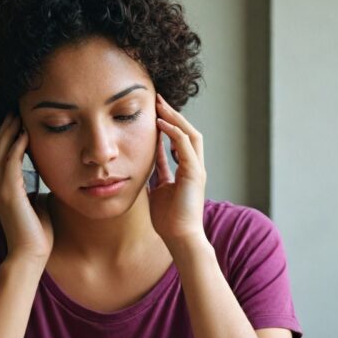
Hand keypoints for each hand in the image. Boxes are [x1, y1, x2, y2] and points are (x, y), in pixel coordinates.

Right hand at [0, 114, 53, 263]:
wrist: (31, 256)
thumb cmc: (37, 234)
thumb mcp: (39, 204)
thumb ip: (38, 189)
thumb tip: (51, 176)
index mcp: (5, 189)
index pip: (4, 155)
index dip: (9, 137)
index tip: (20, 120)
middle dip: (6, 128)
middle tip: (15, 109)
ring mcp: (1, 190)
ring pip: (1, 152)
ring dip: (9, 132)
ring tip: (18, 115)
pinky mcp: (8, 194)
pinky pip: (10, 164)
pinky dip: (16, 147)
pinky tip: (24, 134)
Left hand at [148, 94, 206, 250]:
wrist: (179, 237)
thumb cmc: (168, 220)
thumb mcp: (157, 191)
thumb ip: (155, 176)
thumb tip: (141, 166)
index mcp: (186, 170)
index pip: (178, 141)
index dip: (167, 125)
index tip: (154, 112)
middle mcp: (194, 167)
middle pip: (187, 132)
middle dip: (173, 114)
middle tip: (158, 99)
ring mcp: (197, 169)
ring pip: (189, 134)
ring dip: (174, 118)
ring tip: (160, 105)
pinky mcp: (194, 174)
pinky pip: (185, 146)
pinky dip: (173, 133)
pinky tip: (160, 123)